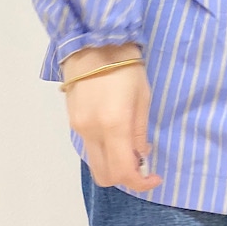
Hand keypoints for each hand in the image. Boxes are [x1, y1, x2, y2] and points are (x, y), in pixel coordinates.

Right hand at [60, 42, 162, 191]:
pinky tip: (115, 133)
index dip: (141, 182)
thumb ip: (140, 131)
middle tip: (141, 164)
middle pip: (104, 176)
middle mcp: (91, 132)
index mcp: (113, 125)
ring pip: (94, 163)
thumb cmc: (125, 66)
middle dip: (124, 178)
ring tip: (129, 146)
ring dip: (112, 164)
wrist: (93, 42)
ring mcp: (78, 127)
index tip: (154, 177)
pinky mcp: (72, 120)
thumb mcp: (142, 97)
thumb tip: (141, 156)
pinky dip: (103, 150)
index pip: (123, 172)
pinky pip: (88, 146)